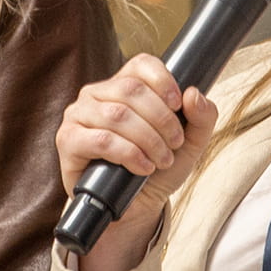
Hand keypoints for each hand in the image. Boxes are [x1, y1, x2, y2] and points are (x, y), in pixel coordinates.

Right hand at [55, 55, 218, 270]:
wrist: (134, 206)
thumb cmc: (157, 167)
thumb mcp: (190, 143)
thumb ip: (202, 117)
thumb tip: (194, 94)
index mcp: (123, 85)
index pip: (141, 64)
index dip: (163, 81)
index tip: (179, 106)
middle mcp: (97, 94)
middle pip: (132, 89)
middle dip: (162, 119)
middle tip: (175, 143)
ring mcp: (78, 115)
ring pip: (117, 115)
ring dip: (148, 139)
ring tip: (161, 159)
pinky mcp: (68, 140)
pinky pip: (101, 140)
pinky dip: (129, 154)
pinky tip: (142, 167)